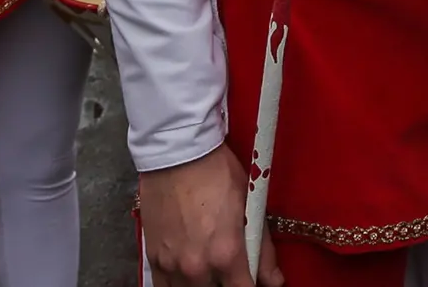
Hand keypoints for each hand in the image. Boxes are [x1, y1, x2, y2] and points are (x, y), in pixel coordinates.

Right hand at [140, 146, 266, 286]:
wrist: (178, 153)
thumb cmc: (217, 172)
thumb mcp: (251, 206)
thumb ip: (262, 250)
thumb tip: (274, 280)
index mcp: (226, 255)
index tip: (252, 280)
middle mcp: (198, 267)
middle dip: (227, 284)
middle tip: (231, 272)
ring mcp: (172, 265)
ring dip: (204, 285)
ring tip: (210, 270)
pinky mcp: (153, 258)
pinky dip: (178, 284)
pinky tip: (187, 275)